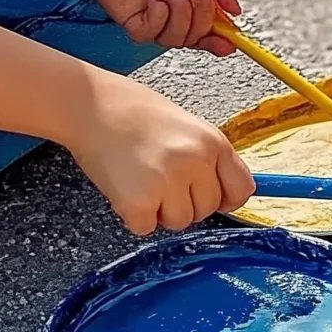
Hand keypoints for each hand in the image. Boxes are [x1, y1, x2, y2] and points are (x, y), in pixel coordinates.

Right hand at [66, 73, 254, 235]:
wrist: (90, 104)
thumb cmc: (135, 111)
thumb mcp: (189, 127)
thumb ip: (210, 159)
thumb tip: (227, 194)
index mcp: (213, 142)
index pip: (242, 189)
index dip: (227, 198)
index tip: (216, 199)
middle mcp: (196, 162)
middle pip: (208, 209)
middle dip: (187, 202)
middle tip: (162, 180)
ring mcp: (167, 182)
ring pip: (180, 222)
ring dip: (161, 210)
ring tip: (144, 180)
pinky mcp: (137, 200)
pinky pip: (145, 227)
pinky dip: (134, 216)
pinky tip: (126, 188)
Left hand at [68, 0, 240, 55]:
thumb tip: (235, 11)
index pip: (210, 26)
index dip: (222, 37)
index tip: (232, 41)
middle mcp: (172, 8)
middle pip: (197, 34)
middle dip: (202, 14)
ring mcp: (150, 14)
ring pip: (176, 39)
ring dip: (182, 16)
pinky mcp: (128, 17)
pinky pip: (150, 35)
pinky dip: (159, 20)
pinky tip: (155, 0)